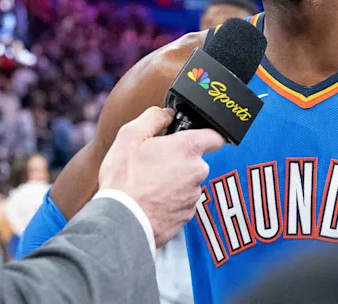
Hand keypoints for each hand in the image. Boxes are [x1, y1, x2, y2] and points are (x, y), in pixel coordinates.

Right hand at [99, 106, 225, 246]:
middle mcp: (197, 172)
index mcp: (188, 148)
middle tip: (154, 162)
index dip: (205, 134)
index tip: (192, 136)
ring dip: (174, 181)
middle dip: (179, 159)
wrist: (121, 222)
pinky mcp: (187, 217)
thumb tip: (167, 114)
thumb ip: (153, 117)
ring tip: (148, 184)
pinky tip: (150, 200)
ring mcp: (193, 196)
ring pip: (188, 182)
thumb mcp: (129, 136)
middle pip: (196, 160)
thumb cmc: (124, 179)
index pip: (216, 136)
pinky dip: (170, 200)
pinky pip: (182, 202)